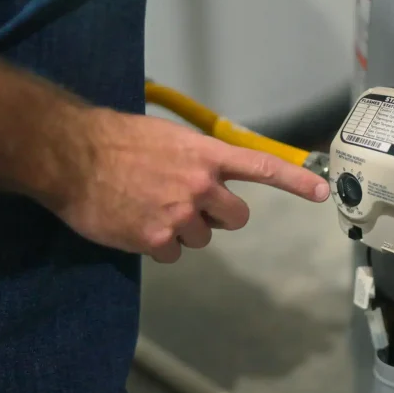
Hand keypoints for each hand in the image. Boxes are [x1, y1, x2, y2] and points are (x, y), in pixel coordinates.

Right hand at [49, 109, 329, 262]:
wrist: (72, 155)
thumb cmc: (117, 139)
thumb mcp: (166, 138)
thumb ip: (196, 159)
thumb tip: (208, 178)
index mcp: (205, 155)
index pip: (260, 167)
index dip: (294, 181)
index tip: (321, 192)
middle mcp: (200, 186)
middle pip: (236, 218)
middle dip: (218, 216)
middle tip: (190, 205)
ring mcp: (180, 215)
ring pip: (201, 238)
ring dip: (182, 229)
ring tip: (148, 208)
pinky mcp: (156, 239)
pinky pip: (171, 254)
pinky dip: (156, 244)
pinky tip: (135, 224)